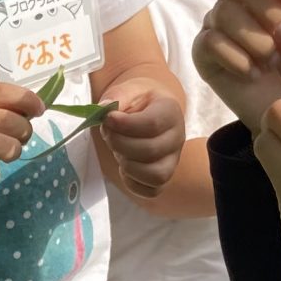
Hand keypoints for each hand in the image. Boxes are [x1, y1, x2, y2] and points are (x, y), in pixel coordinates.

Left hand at [96, 75, 184, 196]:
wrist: (150, 110)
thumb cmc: (139, 100)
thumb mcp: (129, 89)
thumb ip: (116, 97)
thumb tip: (102, 110)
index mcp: (170, 111)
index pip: (152, 124)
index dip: (125, 125)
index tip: (108, 119)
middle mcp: (177, 137)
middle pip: (151, 150)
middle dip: (120, 143)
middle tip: (107, 133)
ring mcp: (173, 161)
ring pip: (155, 175)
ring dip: (128, 165)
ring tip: (117, 151)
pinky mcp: (164, 178)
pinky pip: (152, 191)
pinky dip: (132, 182)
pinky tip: (124, 166)